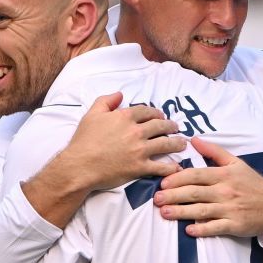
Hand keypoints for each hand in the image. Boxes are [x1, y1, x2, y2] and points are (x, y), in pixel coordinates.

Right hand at [54, 93, 187, 191]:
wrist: (80, 166)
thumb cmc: (84, 141)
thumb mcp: (92, 114)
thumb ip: (106, 101)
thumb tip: (119, 94)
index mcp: (125, 117)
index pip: (146, 111)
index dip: (156, 113)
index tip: (160, 116)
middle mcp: (136, 131)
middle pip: (160, 126)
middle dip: (170, 126)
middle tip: (176, 128)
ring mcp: (140, 150)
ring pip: (165, 144)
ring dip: (176, 143)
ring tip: (182, 143)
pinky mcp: (140, 167)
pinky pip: (160, 167)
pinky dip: (171, 167)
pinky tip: (177, 167)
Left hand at [155, 138, 262, 238]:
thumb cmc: (252, 183)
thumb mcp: (235, 163)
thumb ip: (213, 151)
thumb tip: (192, 140)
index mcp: (224, 175)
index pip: (196, 175)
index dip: (177, 179)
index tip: (162, 183)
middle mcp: (225, 191)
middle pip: (195, 193)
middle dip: (173, 196)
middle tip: (156, 199)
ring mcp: (230, 209)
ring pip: (201, 210)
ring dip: (181, 212)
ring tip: (164, 213)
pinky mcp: (235, 225)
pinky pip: (215, 228)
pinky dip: (202, 229)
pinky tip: (188, 230)